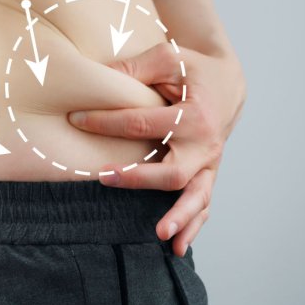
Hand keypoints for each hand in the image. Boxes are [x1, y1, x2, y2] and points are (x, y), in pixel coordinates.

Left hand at [67, 42, 246, 256]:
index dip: (106, 122)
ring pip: (195, 196)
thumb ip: (134, 68)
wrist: (227, 83)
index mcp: (193, 114)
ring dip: (177, 216)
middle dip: (137, 178)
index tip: (76, 119)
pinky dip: (193, 227)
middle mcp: (204, 143)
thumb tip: (96, 77)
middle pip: (172, 171)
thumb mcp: (167, 57)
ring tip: (159, 234)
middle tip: (104, 177)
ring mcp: (209, 163)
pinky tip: (177, 247)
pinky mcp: (208, 174)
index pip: (142, 124)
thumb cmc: (193, 70)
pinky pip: (204, 205)